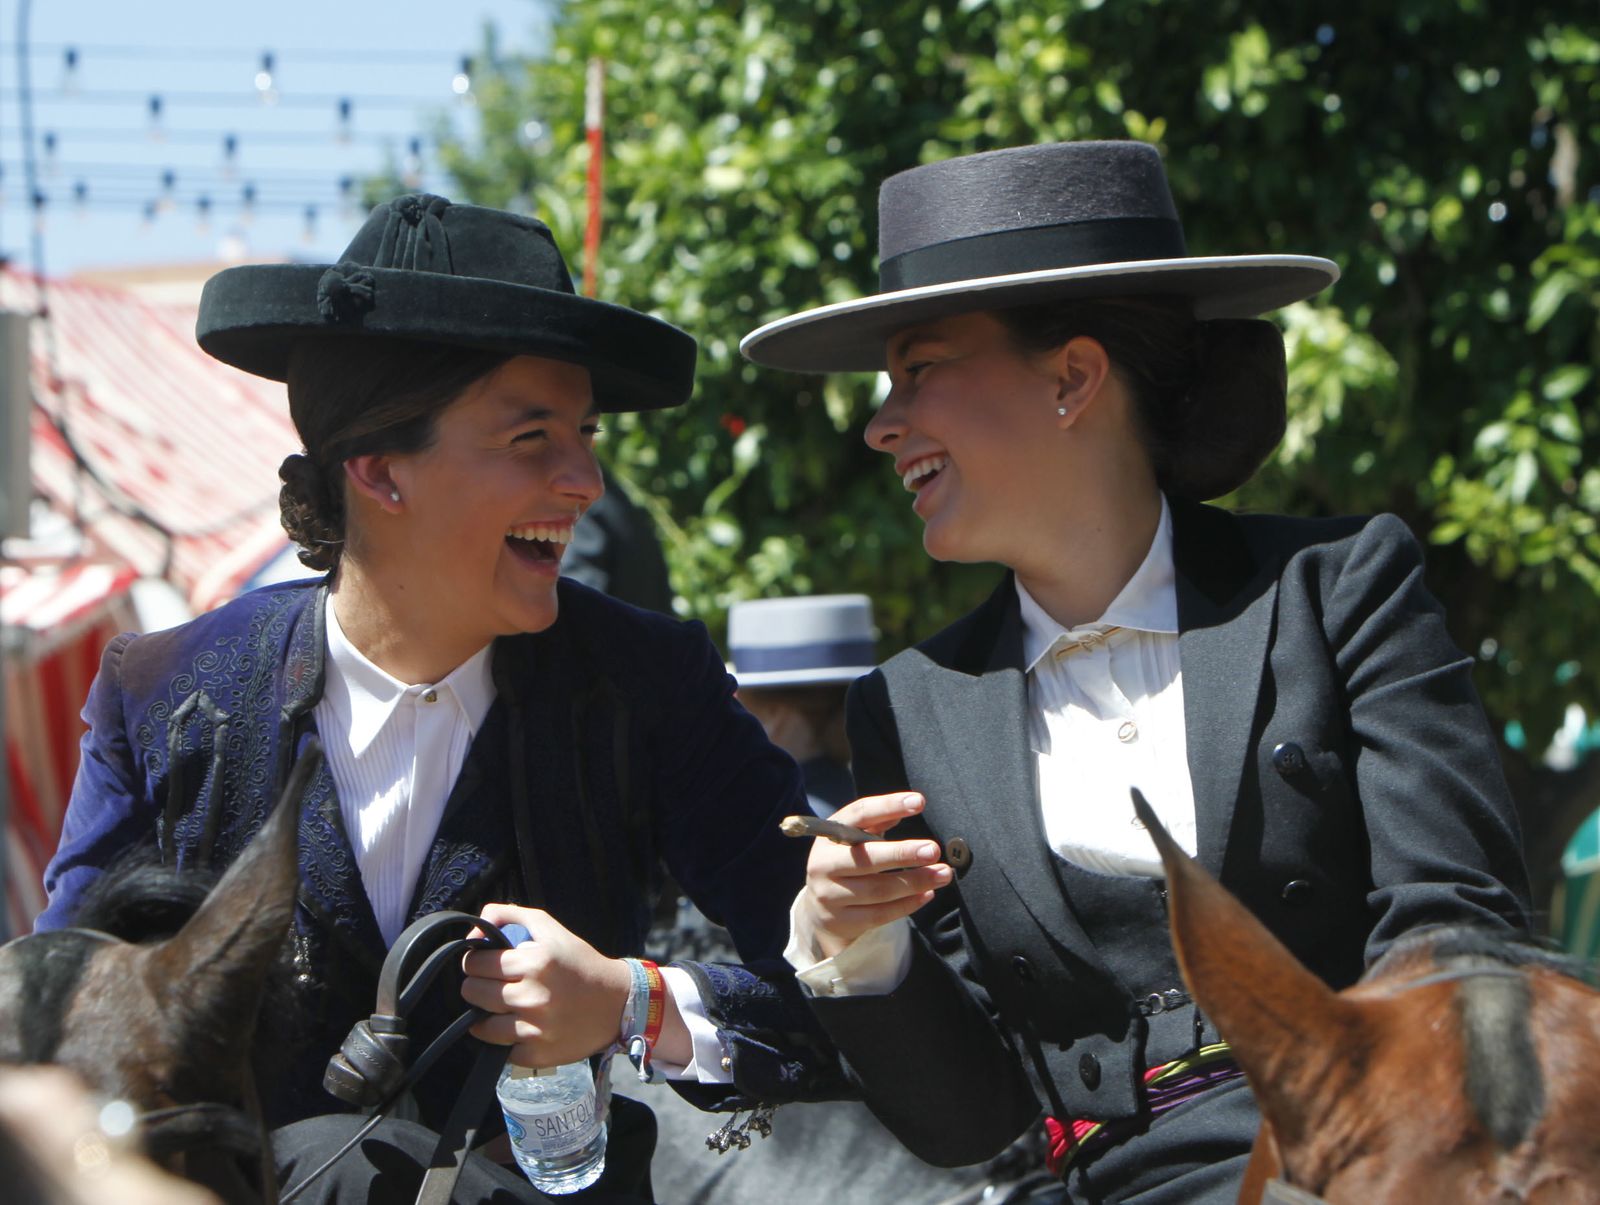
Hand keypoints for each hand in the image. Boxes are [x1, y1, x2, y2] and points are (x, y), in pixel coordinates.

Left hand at [462, 904, 631, 1067]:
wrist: (618, 1003)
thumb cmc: (579, 963)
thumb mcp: (550, 928)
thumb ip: (510, 915)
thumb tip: (472, 933)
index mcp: (535, 963)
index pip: (475, 963)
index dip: (474, 961)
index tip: (483, 964)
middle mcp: (532, 997)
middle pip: (473, 993)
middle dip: (477, 986)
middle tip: (493, 985)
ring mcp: (534, 1029)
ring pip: (481, 1026)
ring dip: (485, 1016)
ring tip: (501, 1008)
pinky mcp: (536, 1055)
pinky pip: (501, 1049)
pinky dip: (505, 1040)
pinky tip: (518, 1027)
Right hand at [795, 792, 951, 959]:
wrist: (818, 909)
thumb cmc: (845, 863)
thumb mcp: (853, 839)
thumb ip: (876, 822)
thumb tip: (903, 808)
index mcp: (829, 836)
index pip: (859, 815)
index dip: (888, 806)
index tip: (919, 802)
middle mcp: (823, 865)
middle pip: (867, 859)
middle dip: (903, 854)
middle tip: (933, 850)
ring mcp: (830, 896)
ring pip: (878, 890)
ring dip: (915, 881)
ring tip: (943, 874)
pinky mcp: (842, 922)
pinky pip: (880, 914)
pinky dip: (908, 904)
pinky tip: (927, 894)